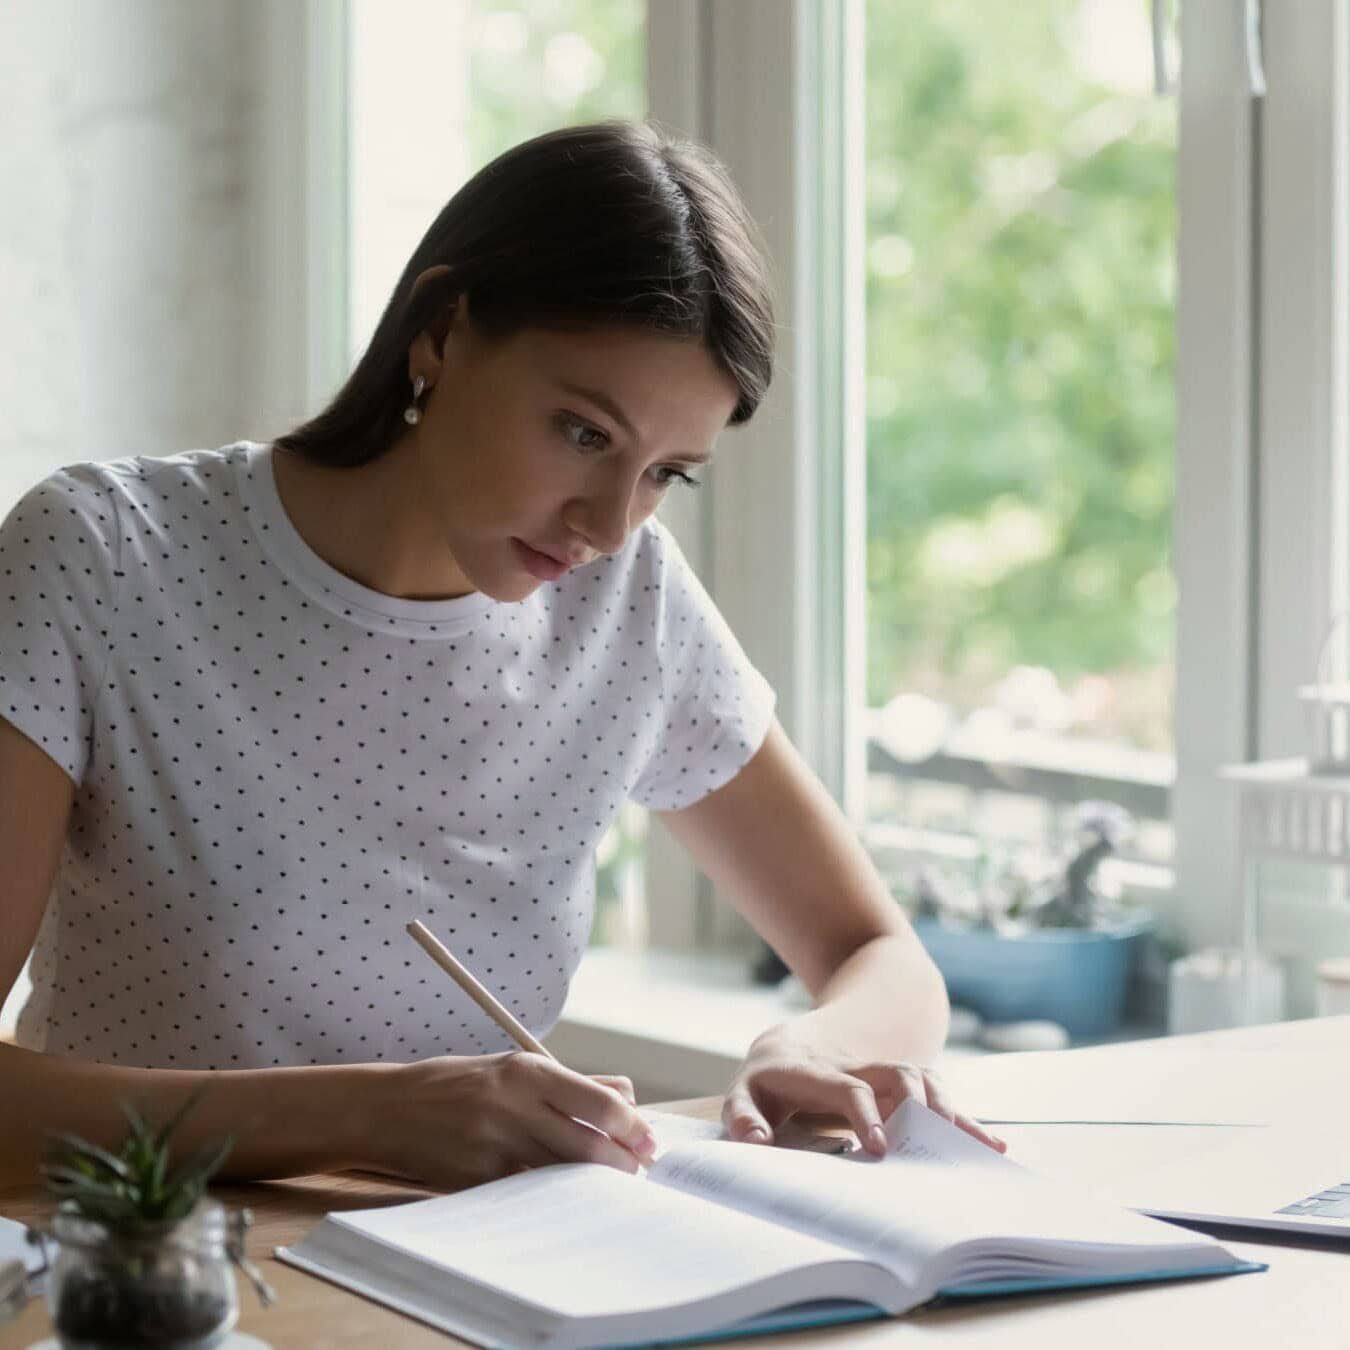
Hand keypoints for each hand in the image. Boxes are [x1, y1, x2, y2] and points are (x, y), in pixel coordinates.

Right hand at [354, 1052, 655, 1189]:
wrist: (388, 1110)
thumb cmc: (457, 1084)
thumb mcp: (512, 1068)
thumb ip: (571, 1083)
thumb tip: (626, 1094)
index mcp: (527, 1072)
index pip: (601, 1103)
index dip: (635, 1128)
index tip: (650, 1142)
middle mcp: (514, 1107)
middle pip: (589, 1146)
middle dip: (624, 1165)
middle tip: (640, 1173)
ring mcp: (494, 1146)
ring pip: (564, 1174)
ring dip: (594, 1184)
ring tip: (611, 1187)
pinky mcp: (477, 1181)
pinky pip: (530, 1193)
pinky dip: (555, 1196)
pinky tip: (569, 1199)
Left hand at [723, 1024, 1005, 1158]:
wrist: (788, 1047)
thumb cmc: (765, 1084)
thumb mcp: (743, 1096)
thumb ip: (742, 1118)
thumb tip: (755, 1141)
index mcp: (816, 1072)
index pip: (848, 1088)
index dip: (866, 1114)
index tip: (879, 1148)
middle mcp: (857, 1068)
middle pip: (898, 1074)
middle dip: (919, 1107)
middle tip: (931, 1145)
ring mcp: (881, 1075)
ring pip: (923, 1080)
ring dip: (948, 1110)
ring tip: (973, 1147)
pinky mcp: (898, 1088)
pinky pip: (935, 1098)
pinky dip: (962, 1120)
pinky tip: (990, 1144)